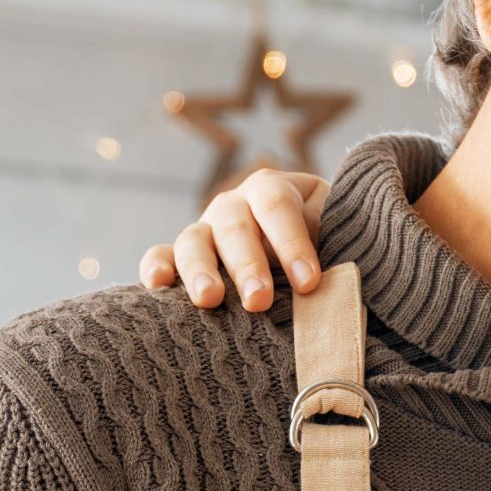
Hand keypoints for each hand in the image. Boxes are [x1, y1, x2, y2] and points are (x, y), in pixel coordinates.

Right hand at [139, 168, 328, 310]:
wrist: (310, 239)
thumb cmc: (327, 236)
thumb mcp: (335, 227)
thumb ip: (330, 237)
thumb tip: (329, 272)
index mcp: (272, 189)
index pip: (277, 207)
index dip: (291, 243)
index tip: (309, 282)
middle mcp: (234, 205)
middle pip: (235, 228)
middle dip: (247, 265)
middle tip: (259, 300)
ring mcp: (206, 229)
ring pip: (194, 242)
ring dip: (200, 270)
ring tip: (209, 299)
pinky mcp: (184, 256)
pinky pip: (162, 256)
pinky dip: (156, 267)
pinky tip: (157, 285)